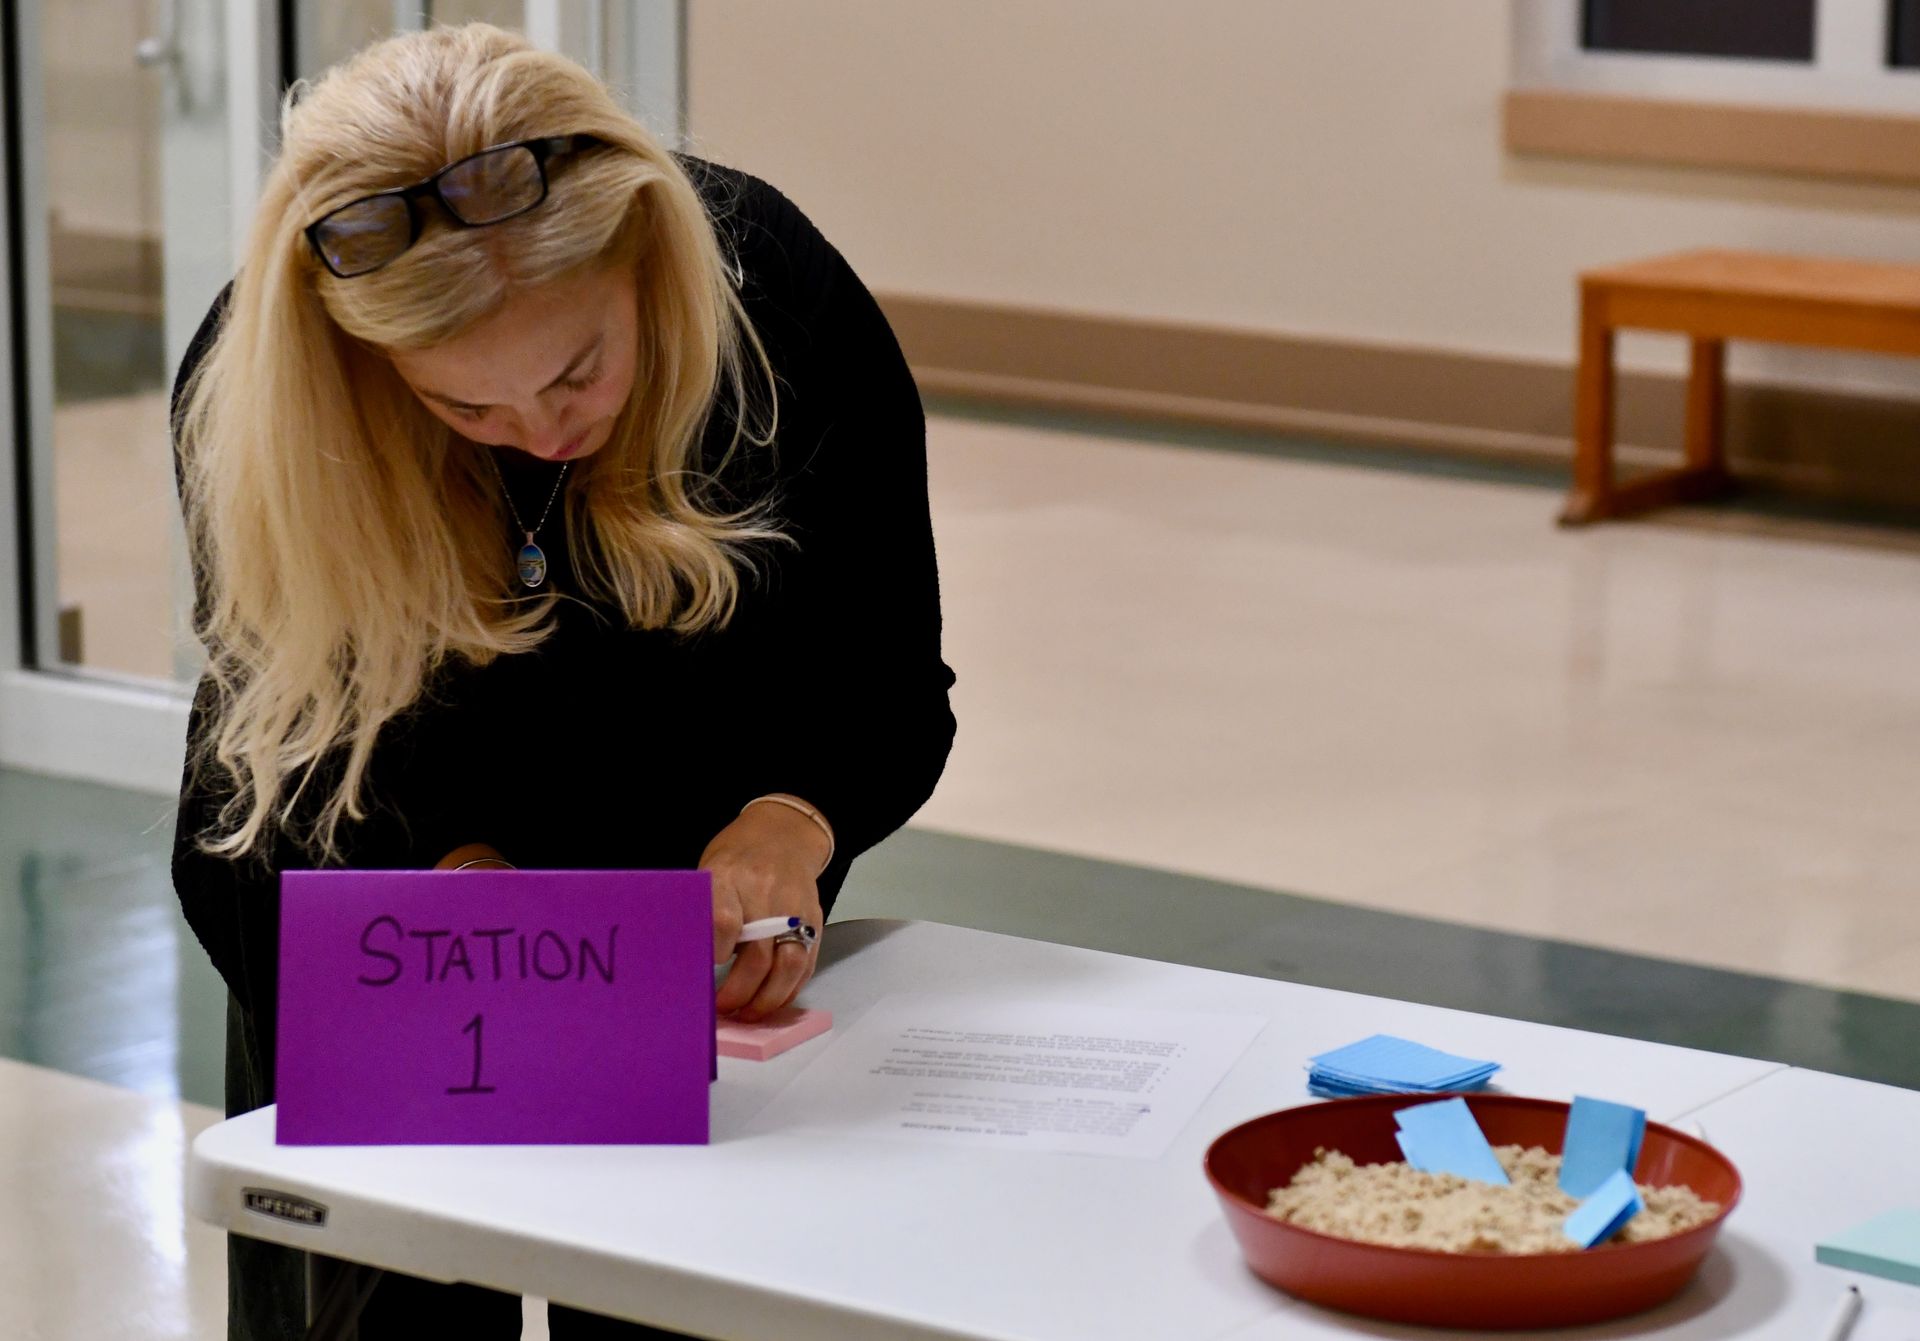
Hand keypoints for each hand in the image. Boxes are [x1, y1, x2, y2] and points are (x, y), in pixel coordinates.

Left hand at [701, 801, 829, 1021]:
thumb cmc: (735, 860)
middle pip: (758, 953)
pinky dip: (789, 990)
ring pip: (789, 964)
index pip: (724, 920)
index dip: (716, 951)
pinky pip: (806, 963)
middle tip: (722, 1008)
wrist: (782, 835)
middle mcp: (765, 893)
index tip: (706, 969)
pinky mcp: (814, 920)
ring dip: (768, 999)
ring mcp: (794, 908)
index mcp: (729, 877)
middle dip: (739, 991)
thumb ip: (702, 914)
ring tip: (749, 1015)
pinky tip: (772, 1002)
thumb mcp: (708, 873)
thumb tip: (684, 964)